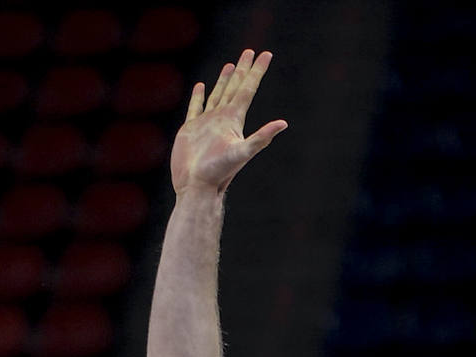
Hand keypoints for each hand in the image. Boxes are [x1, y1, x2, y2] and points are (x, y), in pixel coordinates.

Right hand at [170, 49, 286, 194]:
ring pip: (217, 95)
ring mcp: (207, 123)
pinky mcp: (191, 130)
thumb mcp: (242, 153)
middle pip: (234, 87)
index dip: (257, 71)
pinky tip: (201, 87)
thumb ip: (261, 138)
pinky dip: (199, 96)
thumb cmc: (218, 173)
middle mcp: (222, 118)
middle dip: (242, 70)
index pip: (248, 89)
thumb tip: (284, 123)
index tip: (266, 54)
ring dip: (224, 80)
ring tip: (230, 65)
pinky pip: (196, 107)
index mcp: (234, 119)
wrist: (196, 186)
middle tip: (249, 52)